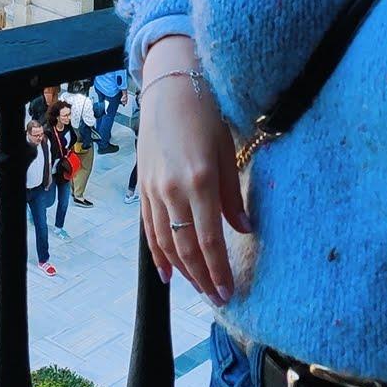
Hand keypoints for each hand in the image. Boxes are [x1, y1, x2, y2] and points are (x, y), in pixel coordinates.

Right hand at [138, 67, 251, 305]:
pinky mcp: (143, 186)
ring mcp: (154, 189)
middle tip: (217, 298)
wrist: (170, 88)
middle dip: (202, 278)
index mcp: (200, 181)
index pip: (209, 240)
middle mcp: (173, 190)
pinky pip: (149, 228)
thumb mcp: (228, 152)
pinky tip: (167, 272)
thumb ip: (233, 196)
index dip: (218, 271)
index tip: (228, 292)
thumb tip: (243, 230)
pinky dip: (158, 253)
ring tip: (198, 289)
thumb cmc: (205, 115)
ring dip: (182, 271)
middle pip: (186, 248)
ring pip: (166, 242)